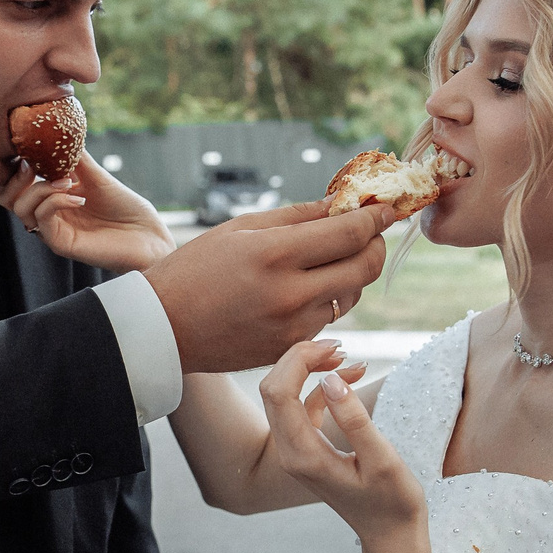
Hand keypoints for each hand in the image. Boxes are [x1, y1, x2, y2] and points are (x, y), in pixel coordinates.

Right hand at [0, 156, 174, 271]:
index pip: (15, 184)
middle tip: (34, 166)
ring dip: (41, 188)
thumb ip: (75, 157)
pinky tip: (78, 196)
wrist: (148, 235)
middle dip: (16, 179)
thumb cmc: (126, 207)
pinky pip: (42, 221)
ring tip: (69, 181)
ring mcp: (53, 230)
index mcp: (51, 197)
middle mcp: (48, 214)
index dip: (15, 166)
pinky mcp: (61, 244)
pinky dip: (55, 202)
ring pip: (21, 209)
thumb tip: (59, 129)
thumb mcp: (96, 174)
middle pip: (6, 199)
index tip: (28, 149)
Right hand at [143, 201, 392, 373]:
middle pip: (365, 266)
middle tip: (369, 230)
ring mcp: (295, 327)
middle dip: (375, 244)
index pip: (351, 233)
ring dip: (352, 272)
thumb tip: (344, 203)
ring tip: (328, 258)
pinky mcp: (292, 350)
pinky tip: (305, 286)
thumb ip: (299, 216)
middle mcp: (291, 294)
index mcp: (276, 254)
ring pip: (352, 294)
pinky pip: (329, 318)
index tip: (388, 207)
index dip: (377, 217)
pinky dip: (328, 298)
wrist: (164, 329)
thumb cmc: (196, 269)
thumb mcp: (242, 229)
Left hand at [259, 341, 425, 541]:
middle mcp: (290, 452)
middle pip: (273, 389)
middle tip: (340, 346)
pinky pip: (303, 407)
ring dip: (311, 370)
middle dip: (301, 359)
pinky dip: (323, 387)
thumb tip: (331, 378)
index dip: (299, 359)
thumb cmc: (392, 502)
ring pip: (285, 395)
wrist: (390, 535)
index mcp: (302, 455)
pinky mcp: (308, 448)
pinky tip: (352, 376)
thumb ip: (355, 419)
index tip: (335, 347)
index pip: (278, 392)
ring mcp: (296, 451)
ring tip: (352, 358)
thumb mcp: (382, 460)